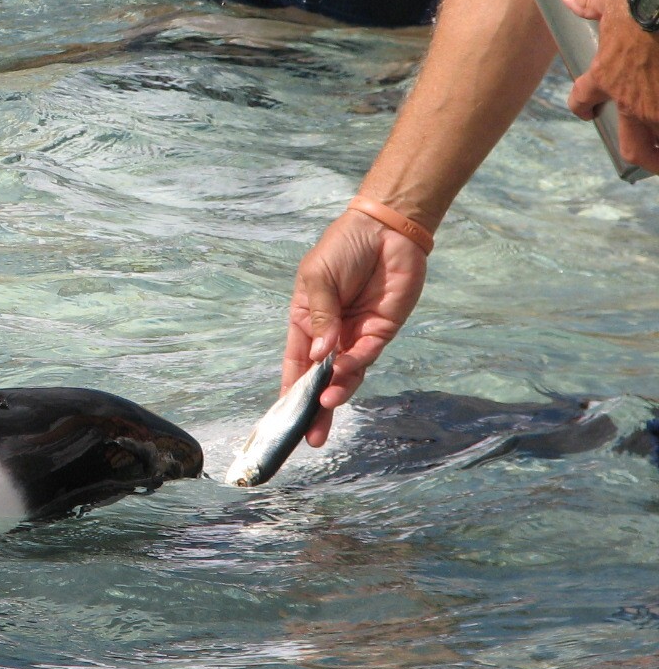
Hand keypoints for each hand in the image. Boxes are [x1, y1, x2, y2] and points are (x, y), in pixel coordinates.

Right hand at [284, 210, 428, 445]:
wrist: (384, 230)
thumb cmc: (341, 249)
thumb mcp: (317, 278)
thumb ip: (319, 317)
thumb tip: (320, 355)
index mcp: (306, 323)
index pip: (295, 364)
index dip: (290, 392)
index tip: (284, 419)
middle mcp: (331, 336)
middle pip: (321, 379)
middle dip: (315, 409)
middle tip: (311, 437)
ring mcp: (357, 336)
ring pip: (346, 374)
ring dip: (336, 392)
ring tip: (325, 407)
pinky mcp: (383, 331)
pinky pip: (367, 355)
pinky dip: (355, 366)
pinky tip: (343, 371)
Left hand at [559, 0, 658, 173]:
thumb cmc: (639, 1)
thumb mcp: (610, 0)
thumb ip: (588, 1)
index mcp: (606, 78)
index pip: (582, 98)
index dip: (580, 105)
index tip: (584, 111)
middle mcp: (635, 102)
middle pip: (632, 145)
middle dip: (642, 156)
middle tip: (648, 160)